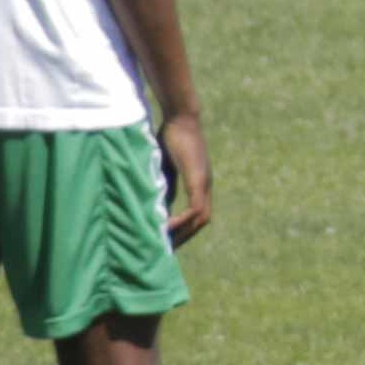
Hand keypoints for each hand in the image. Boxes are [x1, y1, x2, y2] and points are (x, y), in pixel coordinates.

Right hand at [157, 114, 210, 246]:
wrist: (180, 115)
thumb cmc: (170, 136)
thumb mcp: (165, 168)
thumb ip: (166, 185)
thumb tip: (159, 206)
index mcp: (199, 183)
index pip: (198, 214)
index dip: (186, 228)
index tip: (169, 239)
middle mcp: (205, 185)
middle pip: (202, 221)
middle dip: (185, 236)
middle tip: (168, 249)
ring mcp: (204, 182)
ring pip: (202, 218)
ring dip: (185, 232)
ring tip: (166, 242)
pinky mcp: (198, 178)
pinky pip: (196, 207)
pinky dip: (184, 220)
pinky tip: (168, 226)